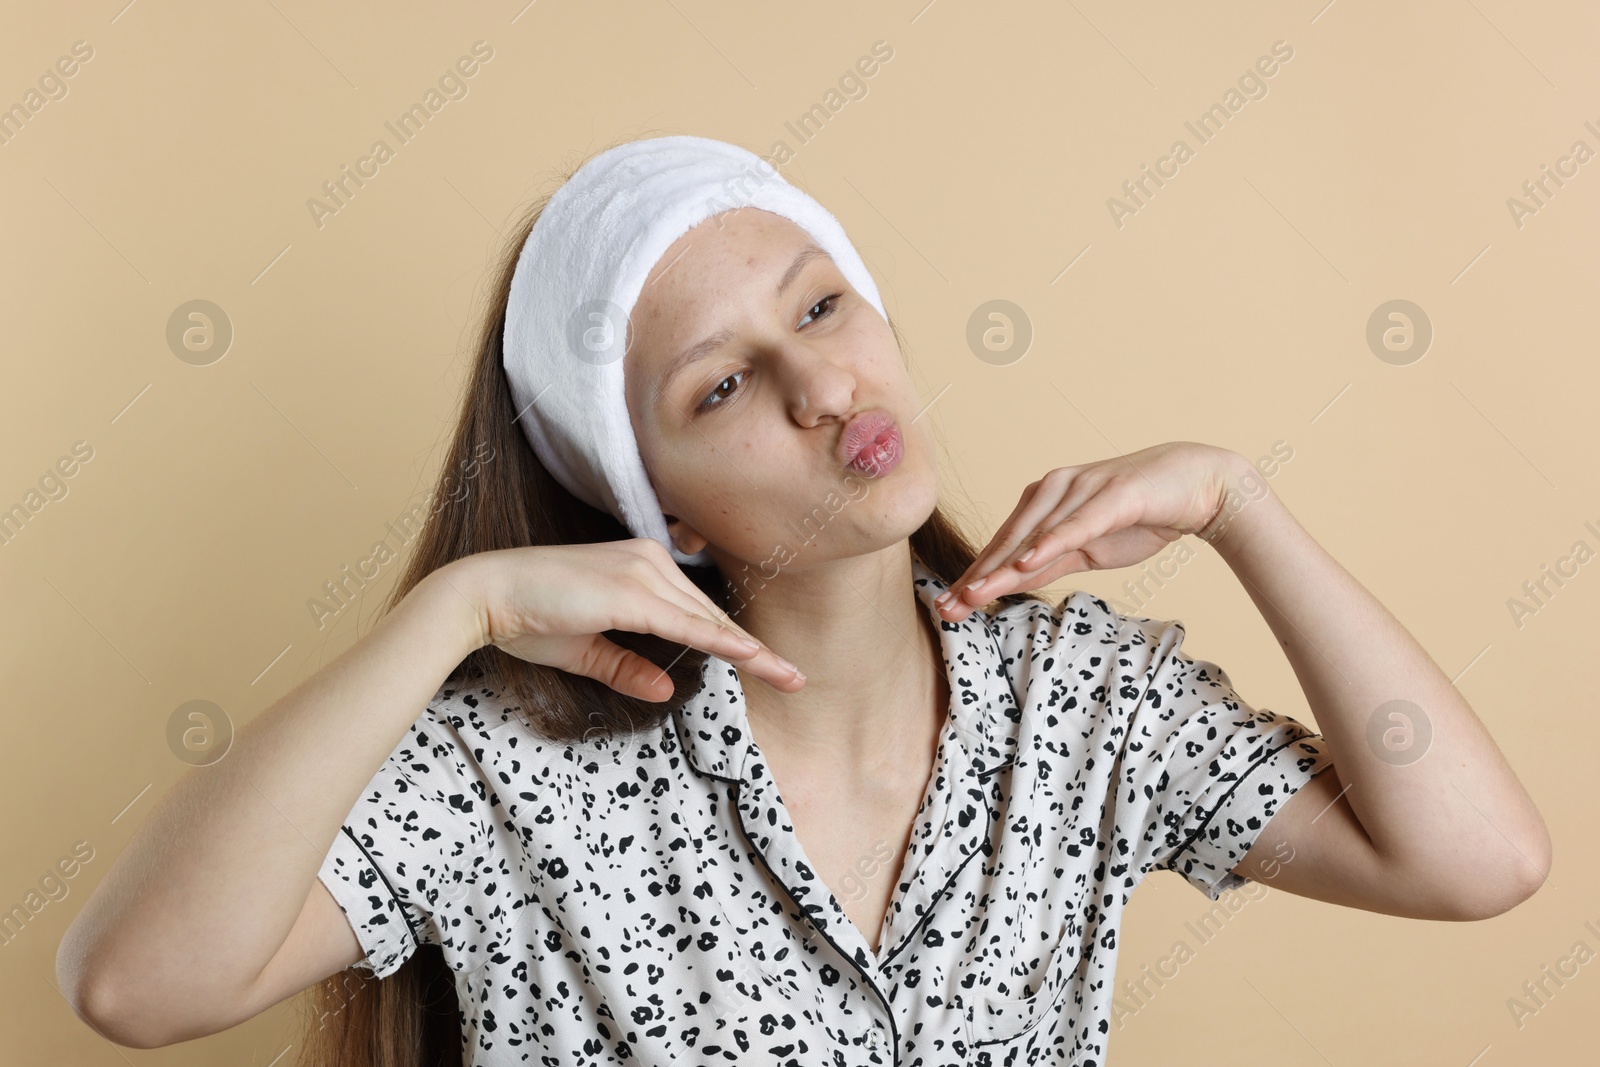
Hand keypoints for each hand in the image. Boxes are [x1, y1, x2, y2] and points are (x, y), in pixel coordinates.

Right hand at [461, 539, 804, 699]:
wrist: (485, 594)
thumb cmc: (528, 617)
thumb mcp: (587, 650)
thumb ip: (627, 667)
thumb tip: (666, 692)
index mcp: (640, 569)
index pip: (698, 613)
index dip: (735, 641)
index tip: (772, 666)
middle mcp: (648, 561)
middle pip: (712, 616)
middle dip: (756, 652)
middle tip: (796, 680)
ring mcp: (640, 572)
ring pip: (705, 621)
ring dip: (749, 653)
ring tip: (787, 678)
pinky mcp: (629, 590)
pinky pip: (684, 623)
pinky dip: (719, 641)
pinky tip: (748, 657)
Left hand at [935, 442, 1243, 620]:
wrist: (1197, 486)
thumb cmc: (1139, 515)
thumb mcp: (1087, 550)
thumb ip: (1050, 564)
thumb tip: (1012, 583)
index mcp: (1043, 501)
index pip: (1002, 546)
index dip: (974, 577)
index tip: (947, 607)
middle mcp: (1054, 489)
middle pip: (1008, 541)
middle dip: (977, 576)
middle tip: (947, 608)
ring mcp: (1081, 490)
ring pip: (1034, 534)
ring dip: (1003, 565)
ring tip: (975, 592)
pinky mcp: (1111, 495)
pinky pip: (1076, 523)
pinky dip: (1051, 542)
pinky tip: (1028, 561)